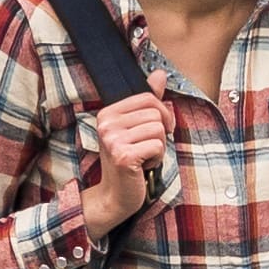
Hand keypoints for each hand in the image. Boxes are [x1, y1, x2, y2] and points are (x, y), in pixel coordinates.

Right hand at [78, 88, 179, 217]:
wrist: (116, 195)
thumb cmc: (129, 160)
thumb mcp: (137, 128)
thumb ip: (148, 101)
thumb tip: (161, 73)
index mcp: (107, 113)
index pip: (148, 97)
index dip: (161, 114)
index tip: (153, 132)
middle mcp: (106, 124)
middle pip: (156, 112)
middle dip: (161, 132)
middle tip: (147, 148)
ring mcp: (112, 140)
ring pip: (159, 129)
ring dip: (159, 147)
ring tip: (143, 157)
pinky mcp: (123, 156)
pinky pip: (158, 146)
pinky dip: (158, 158)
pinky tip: (143, 167)